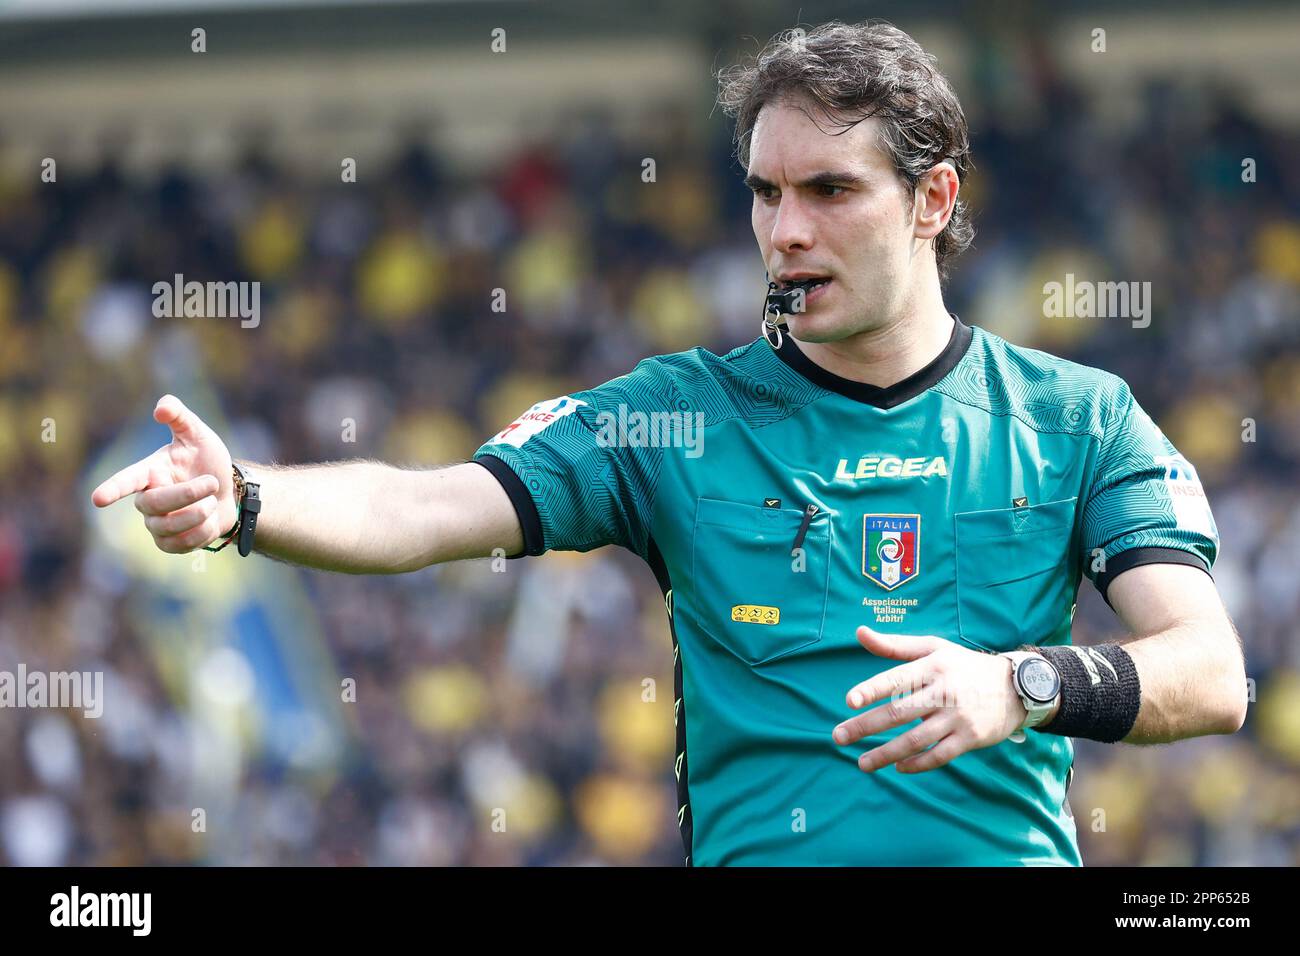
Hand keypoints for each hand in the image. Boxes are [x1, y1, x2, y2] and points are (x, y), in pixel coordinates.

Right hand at [90, 394, 237, 553]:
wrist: (229, 491)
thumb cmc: (207, 462)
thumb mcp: (198, 435)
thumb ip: (179, 416)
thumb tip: (161, 408)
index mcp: (149, 472)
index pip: (127, 480)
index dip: (113, 489)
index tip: (98, 499)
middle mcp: (147, 500)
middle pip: (152, 504)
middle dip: (186, 494)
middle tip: (211, 482)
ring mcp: (156, 524)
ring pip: (168, 528)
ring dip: (199, 513)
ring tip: (212, 501)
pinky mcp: (170, 544)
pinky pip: (183, 544)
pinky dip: (204, 530)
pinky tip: (210, 519)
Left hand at [832, 625, 1027, 773]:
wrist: (1015, 687)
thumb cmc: (963, 666)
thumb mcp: (933, 648)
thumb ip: (895, 645)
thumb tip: (859, 632)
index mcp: (933, 666)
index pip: (897, 678)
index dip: (872, 689)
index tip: (849, 701)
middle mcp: (944, 691)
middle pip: (900, 712)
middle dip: (866, 726)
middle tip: (838, 737)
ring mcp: (958, 717)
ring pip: (916, 739)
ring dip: (886, 753)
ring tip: (862, 763)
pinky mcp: (971, 738)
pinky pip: (939, 755)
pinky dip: (917, 764)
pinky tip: (898, 768)